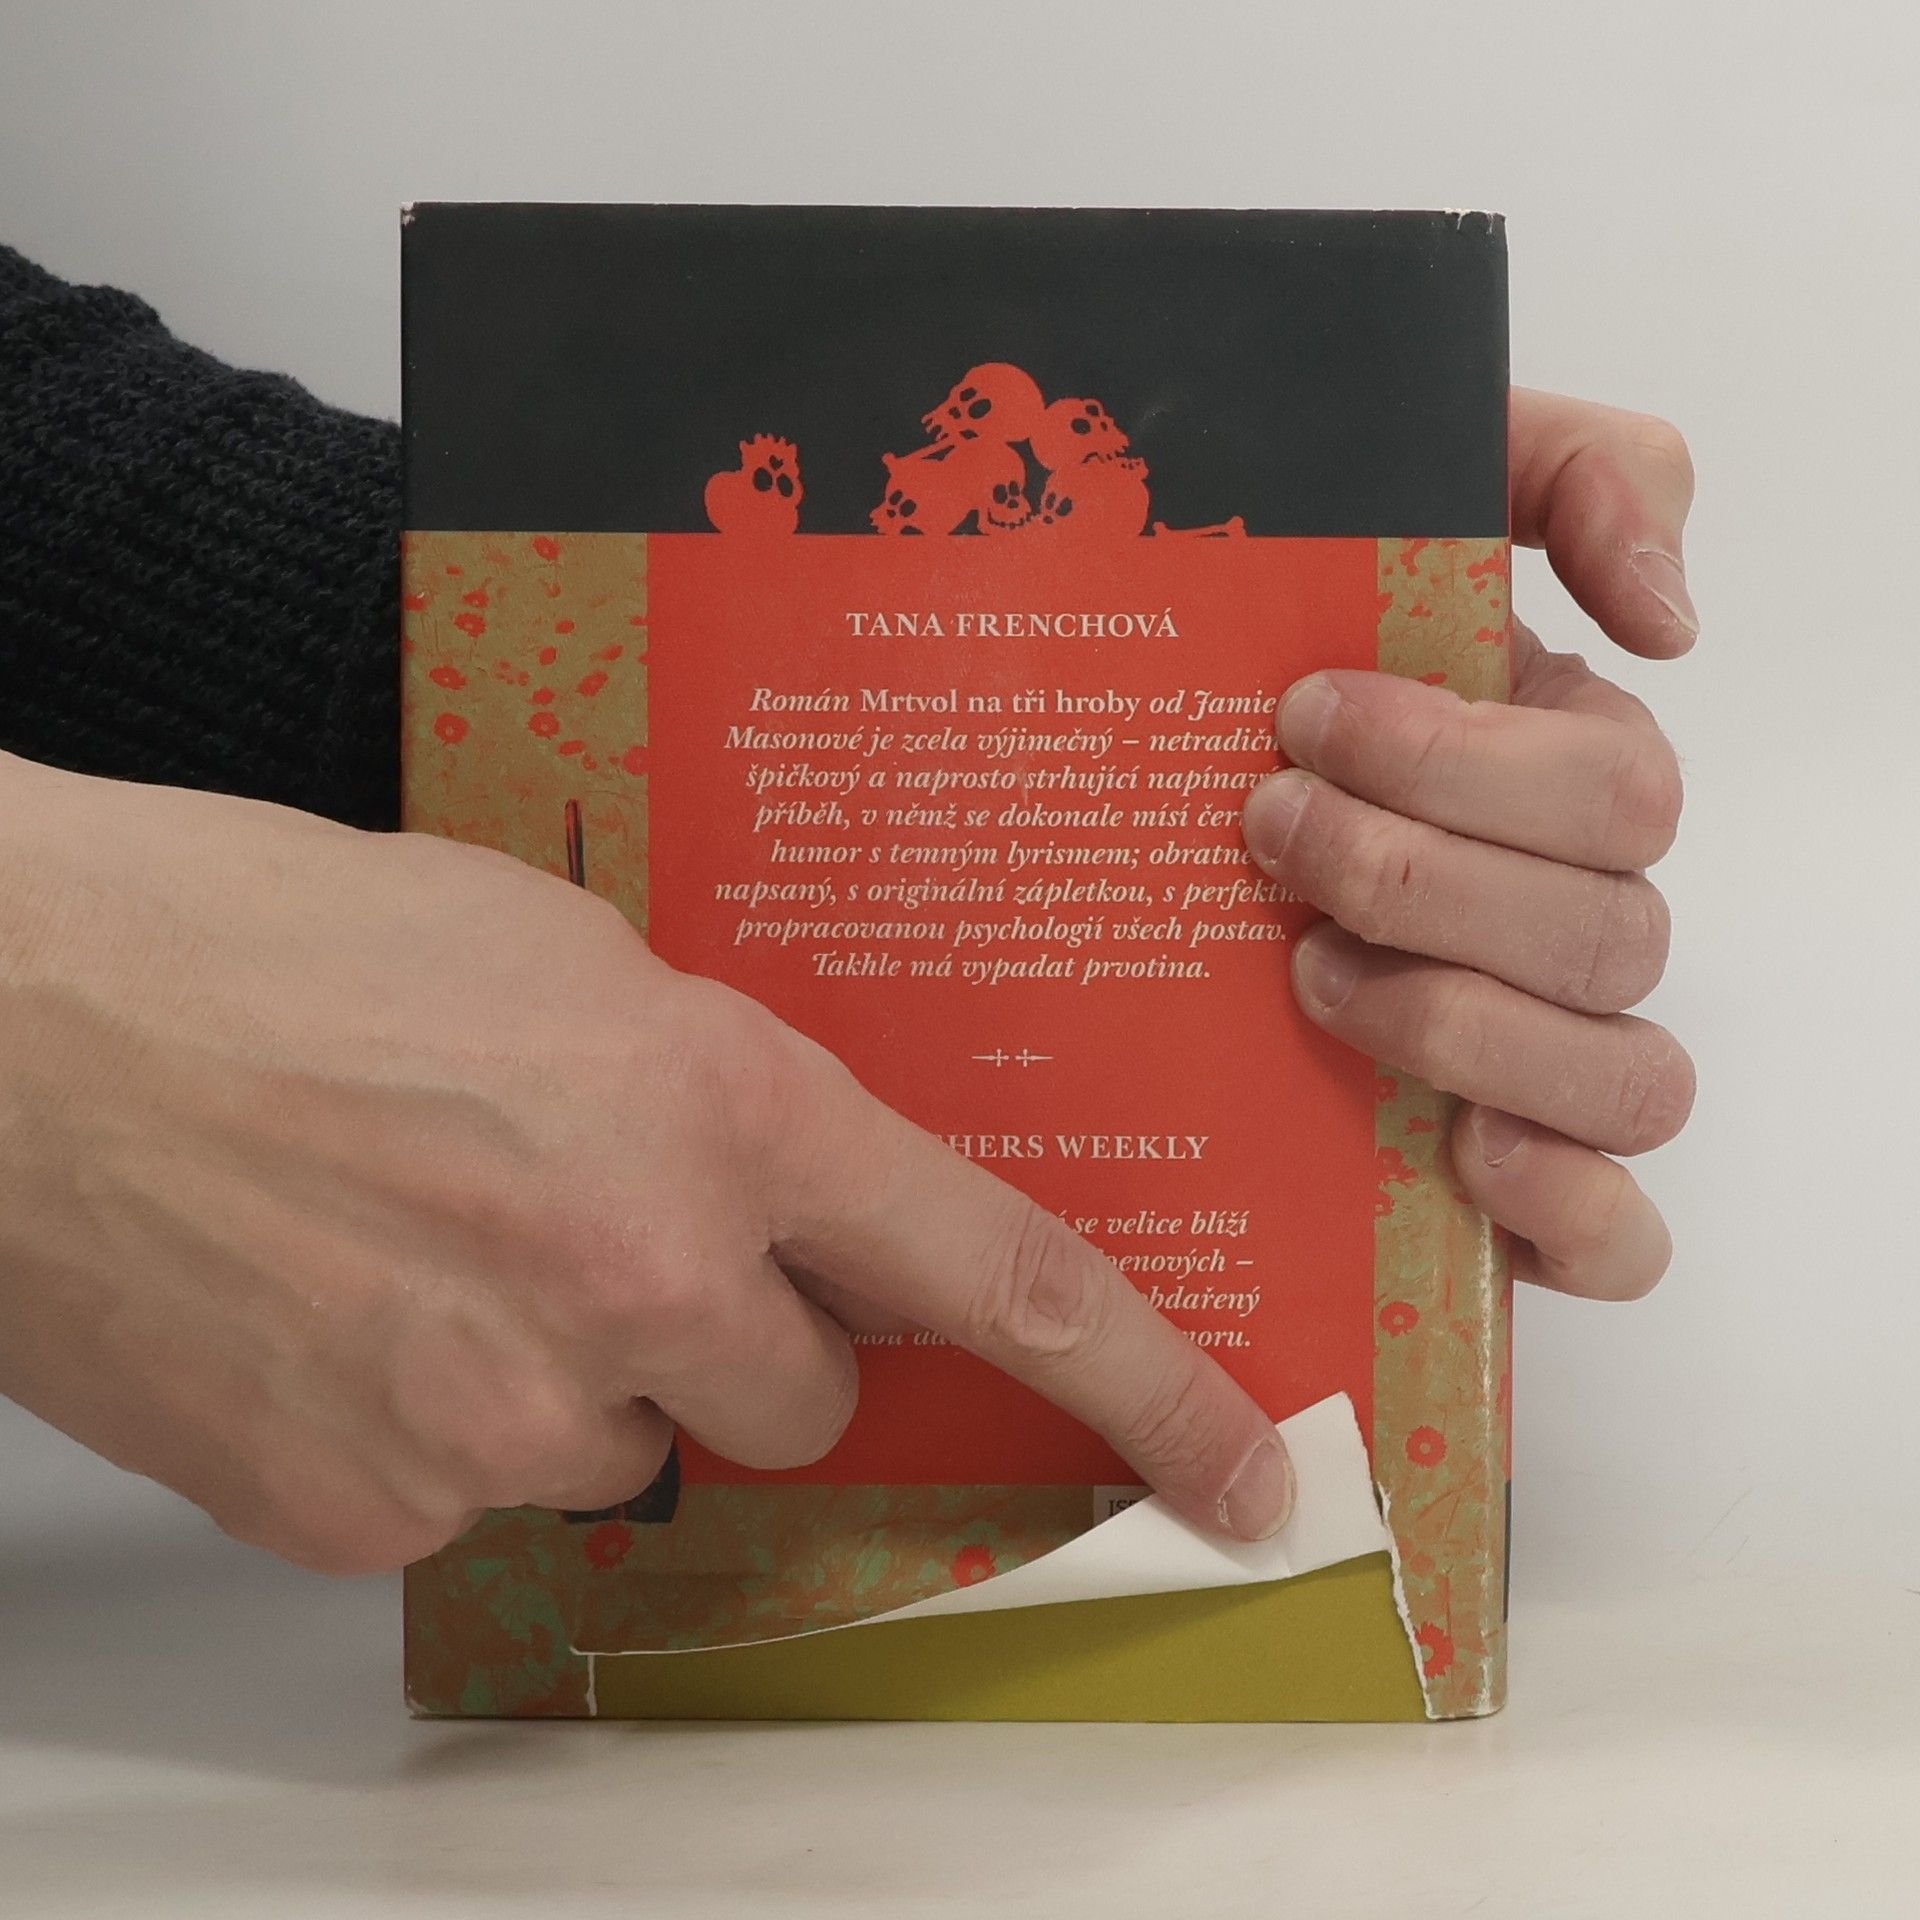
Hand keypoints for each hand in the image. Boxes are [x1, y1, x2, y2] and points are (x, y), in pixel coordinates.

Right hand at [0, 756, 1293, 1573]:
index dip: (1138, 1382)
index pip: (989, 1271)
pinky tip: (346, 1306)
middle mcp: (640, 1277)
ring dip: (574, 1372)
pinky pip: (476, 1488)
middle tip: (603, 1230)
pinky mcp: (370, 1505)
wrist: (36, 1016)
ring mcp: (503, 1410)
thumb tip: (776, 1209)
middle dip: (734, 1331)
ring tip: (432, 1243)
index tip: (1233, 1470)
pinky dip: (439, 1415)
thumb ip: (712, 1098)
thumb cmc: (288, 939)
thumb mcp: (569, 960)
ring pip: (629, 1446)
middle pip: (794, 1393)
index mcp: (717, 1108)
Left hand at [1242, 390, 1697, 1300]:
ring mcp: (1555, 1055)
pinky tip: (1462, 1151)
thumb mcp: (1419, 505)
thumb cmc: (1286, 662)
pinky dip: (1568, 1209)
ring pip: (1629, 1079)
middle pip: (1609, 934)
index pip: (1616, 790)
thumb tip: (1672, 614)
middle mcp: (1577, 920)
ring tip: (1312, 979)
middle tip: (1269, 833)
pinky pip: (1619, 1232)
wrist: (1174, 799)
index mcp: (1569, 781)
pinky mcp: (1521, 1180)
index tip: (1301, 720)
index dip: (1464, 766)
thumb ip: (1573, 474)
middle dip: (1426, 881)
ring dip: (1468, 1028)